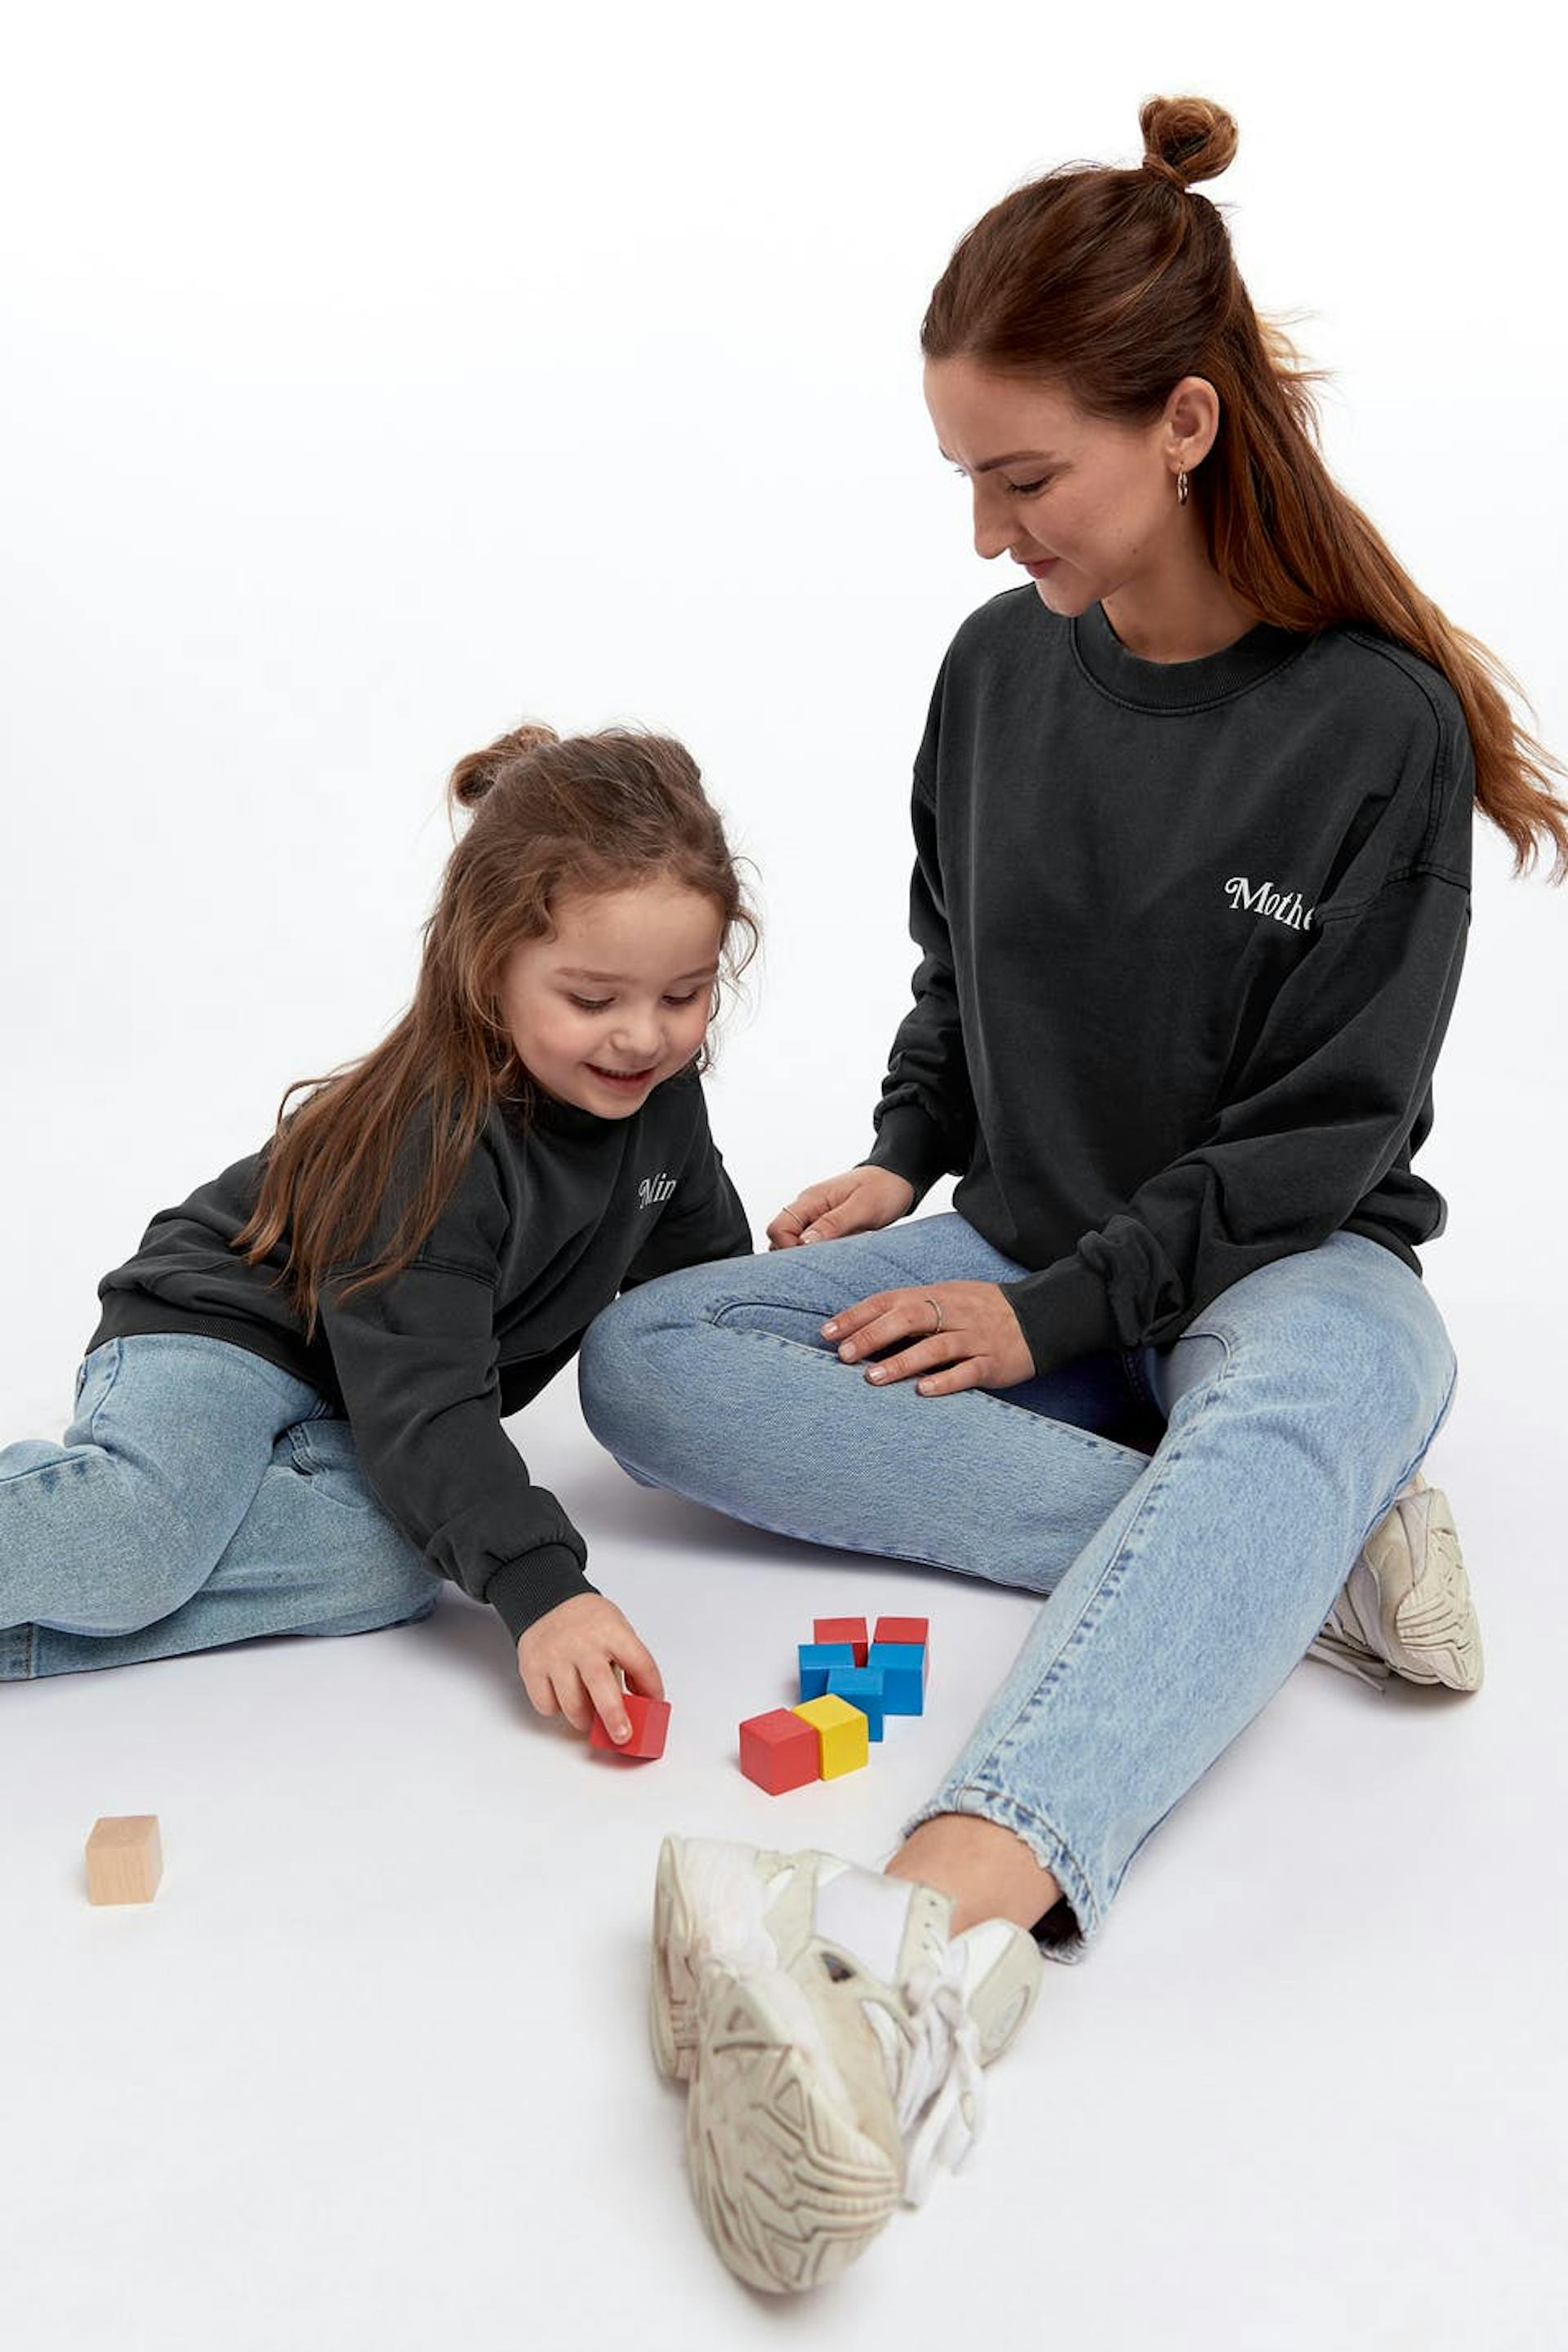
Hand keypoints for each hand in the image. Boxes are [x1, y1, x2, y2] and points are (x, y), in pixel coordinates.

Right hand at [515, 1594, 664, 1744]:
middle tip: (622, 1736)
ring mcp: (555, 1656)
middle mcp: (582, 1644)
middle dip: (614, 1717)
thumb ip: (629, 1663)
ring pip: (571, 1704)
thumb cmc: (589, 1622)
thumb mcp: (617, 1630)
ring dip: (584, 1720)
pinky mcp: (532, 1668)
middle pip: (601, 1687)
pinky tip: (563, 1695)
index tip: (654, 1704)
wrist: (548, 1601)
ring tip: (589, 1717)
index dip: (652, 1688)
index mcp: (611, 1632)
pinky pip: (547, 1704)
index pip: (640, 1663)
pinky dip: (557, 1708)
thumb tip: (640, 1703)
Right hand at [767, 1165, 915, 1249]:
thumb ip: (833, 1224)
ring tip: (834, 1260)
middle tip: (823, 1265)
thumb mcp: (862, 1207)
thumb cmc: (884, 1188)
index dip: (787, 1249)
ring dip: (809, 1258)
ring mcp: (816, 1219)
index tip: (812, 1259)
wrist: (898, 1178)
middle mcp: (808, 1209)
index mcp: (811, 1200)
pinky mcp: (827, 1228)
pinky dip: (821, 1256)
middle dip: (795, 1257)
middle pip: (779, 1239)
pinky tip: (838, 1258)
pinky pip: (812, 1247)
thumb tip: (803, 1243)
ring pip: (794, 1246)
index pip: (777, 1228)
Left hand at [821, 1279, 1035, 1396]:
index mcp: (937, 1294)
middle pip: (908, 1318)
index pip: (889, 1300)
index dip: (857, 1315)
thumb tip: (863, 1326)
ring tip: (872, 1377)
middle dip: (872, 1336)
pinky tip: (922, 1391)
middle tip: (843, 1355)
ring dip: (901, 1362)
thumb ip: (910, 1309)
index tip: (827, 1333)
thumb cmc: (983, 1311)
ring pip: (935, 1346)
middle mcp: (953, 1313)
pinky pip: (967, 1371)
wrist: (1041, 1316)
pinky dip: (945, 1380)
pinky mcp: (993, 1361)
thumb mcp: (947, 1299)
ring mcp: (974, 1337)